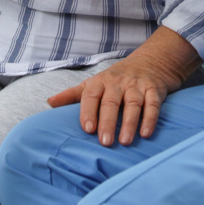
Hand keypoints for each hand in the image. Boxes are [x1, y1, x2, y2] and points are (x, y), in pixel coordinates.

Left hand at [48, 29, 199, 146]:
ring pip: (133, 104)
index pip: (91, 96)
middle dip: (108, 122)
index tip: (87, 129)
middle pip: (112, 102)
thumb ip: (72, 94)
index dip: (88, 112)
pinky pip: (153, 104)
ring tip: (125, 141)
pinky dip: (150, 118)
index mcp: (100, 82)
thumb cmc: (115, 79)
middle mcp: (118, 83)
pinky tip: (146, 133)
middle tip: (105, 142)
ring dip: (130, 123)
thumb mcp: (93, 83)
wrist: (150, 61)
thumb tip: (49, 103)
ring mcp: (137, 85)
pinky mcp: (154, 90)